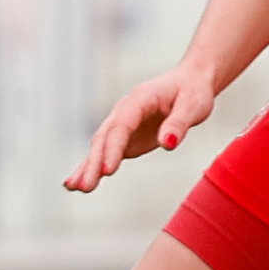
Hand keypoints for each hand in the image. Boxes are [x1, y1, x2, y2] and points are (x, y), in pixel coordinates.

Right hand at [65, 59, 218, 193]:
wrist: (190, 82)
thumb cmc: (193, 92)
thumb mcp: (194, 106)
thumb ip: (179, 124)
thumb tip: (167, 144)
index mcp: (140, 99)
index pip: (122, 126)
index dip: (113, 148)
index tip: (107, 171)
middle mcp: (124, 111)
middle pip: (105, 137)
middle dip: (94, 162)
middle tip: (85, 186)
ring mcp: (122, 124)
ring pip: (100, 146)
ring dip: (87, 166)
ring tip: (74, 187)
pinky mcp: (126, 138)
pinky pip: (105, 153)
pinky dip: (91, 166)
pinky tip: (76, 183)